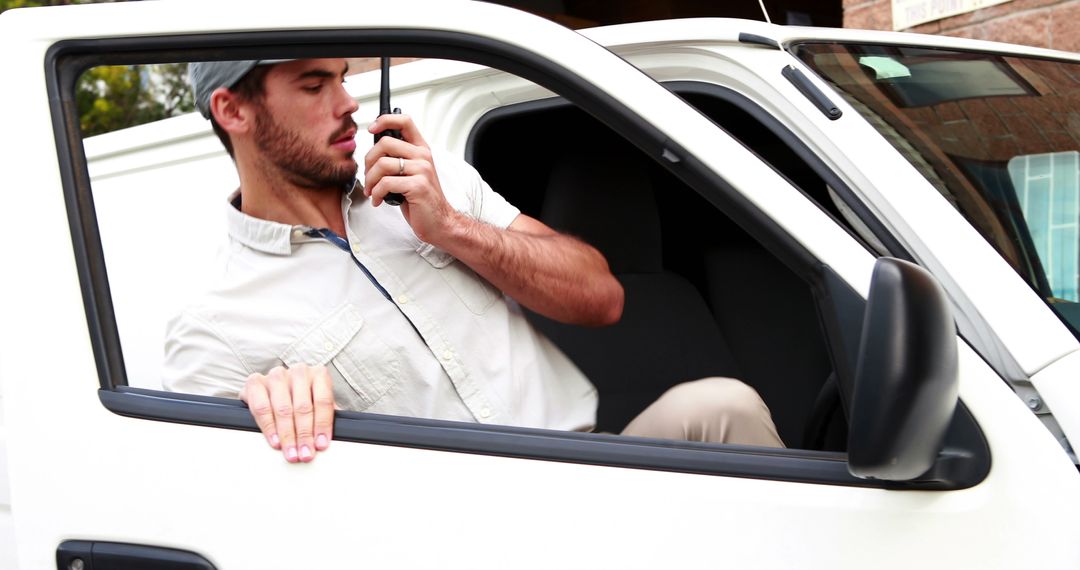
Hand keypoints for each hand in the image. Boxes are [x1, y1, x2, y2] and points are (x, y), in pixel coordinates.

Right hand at [239, 364, 335, 462]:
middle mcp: (298, 372)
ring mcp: (276, 375)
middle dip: (304, 435)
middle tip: (305, 454)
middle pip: (303, 407)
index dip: (322, 425)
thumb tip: (336, 437)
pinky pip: (261, 407)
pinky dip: (268, 427)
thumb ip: (327, 418)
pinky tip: (275, 440)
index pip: (323, 400)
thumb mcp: (318, 405)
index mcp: (319, 374)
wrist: (272, 390)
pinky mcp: (255, 382)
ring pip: (283, 409)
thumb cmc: (301, 399)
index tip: (321, 445)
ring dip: (287, 435)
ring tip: (291, 452)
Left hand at [364, 114, 459, 243]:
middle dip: (368, 161)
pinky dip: (377, 193)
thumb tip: (373, 151)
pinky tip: (379, 200)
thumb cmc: (422, 199)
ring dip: (370, 180)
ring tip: (372, 191)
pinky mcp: (418, 186)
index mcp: (421, 150)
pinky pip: (385, 183)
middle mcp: (423, 156)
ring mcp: (422, 170)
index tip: (372, 128)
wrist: (439, 222)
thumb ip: (398, 159)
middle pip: (385, 144)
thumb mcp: (411, 173)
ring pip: (382, 164)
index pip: (404, 121)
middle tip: (368, 176)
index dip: (384, 120)